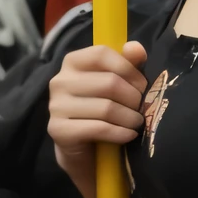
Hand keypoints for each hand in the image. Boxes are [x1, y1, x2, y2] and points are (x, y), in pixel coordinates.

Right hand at [48, 40, 147, 197]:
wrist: (84, 149)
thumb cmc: (103, 108)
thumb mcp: (118, 82)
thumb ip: (128, 62)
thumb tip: (135, 47)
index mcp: (72, 62)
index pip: (102, 54)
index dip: (128, 69)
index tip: (141, 85)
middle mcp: (60, 81)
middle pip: (109, 83)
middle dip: (134, 98)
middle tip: (141, 108)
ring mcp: (56, 106)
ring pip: (106, 108)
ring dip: (130, 118)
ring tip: (137, 123)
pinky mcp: (58, 130)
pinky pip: (98, 128)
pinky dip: (120, 133)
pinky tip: (129, 135)